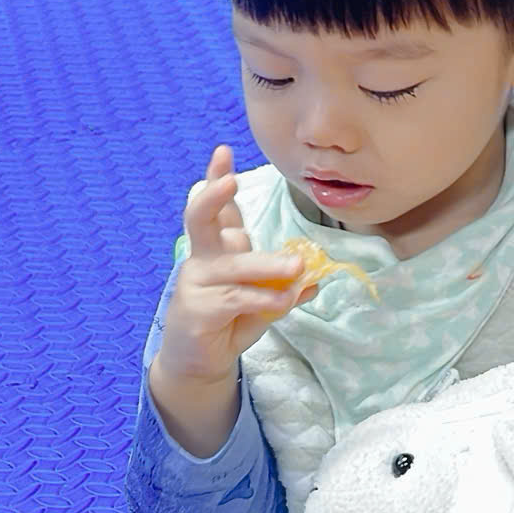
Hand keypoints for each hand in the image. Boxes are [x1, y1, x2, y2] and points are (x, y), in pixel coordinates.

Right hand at [148, 147, 313, 455]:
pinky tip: (283, 299)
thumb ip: (283, 284)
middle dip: (213, 197)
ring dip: (267, 265)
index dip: (217, 179)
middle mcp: (202, 258)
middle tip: (230, 181)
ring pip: (234, 266)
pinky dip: (264, 298)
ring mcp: (196, 283)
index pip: (216, 209)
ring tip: (296, 266)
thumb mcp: (261, 298)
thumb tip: (317, 278)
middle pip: (199, 219)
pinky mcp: (197, 311)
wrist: (198, 362)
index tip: (222, 151)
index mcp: (216, 247)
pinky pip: (236, 299)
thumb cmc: (229, 319)